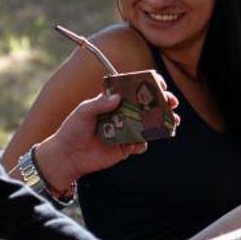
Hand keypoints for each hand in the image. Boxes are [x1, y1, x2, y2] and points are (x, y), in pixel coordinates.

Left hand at [39, 86, 179, 187]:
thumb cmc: (72, 129)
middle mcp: (123, 113)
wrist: (68, 156)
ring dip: (162, 122)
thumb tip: (117, 97)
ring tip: (171, 121)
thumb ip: (99, 103)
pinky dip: (143, 143)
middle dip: (164, 102)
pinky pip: (141, 144)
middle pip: (148, 105)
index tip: (160, 83)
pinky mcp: (126, 147)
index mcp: (114, 100)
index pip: (135, 88)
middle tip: (172, 102)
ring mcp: (127, 130)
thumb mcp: (83, 112)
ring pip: (149, 124)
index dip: (149, 84)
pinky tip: (138, 143)